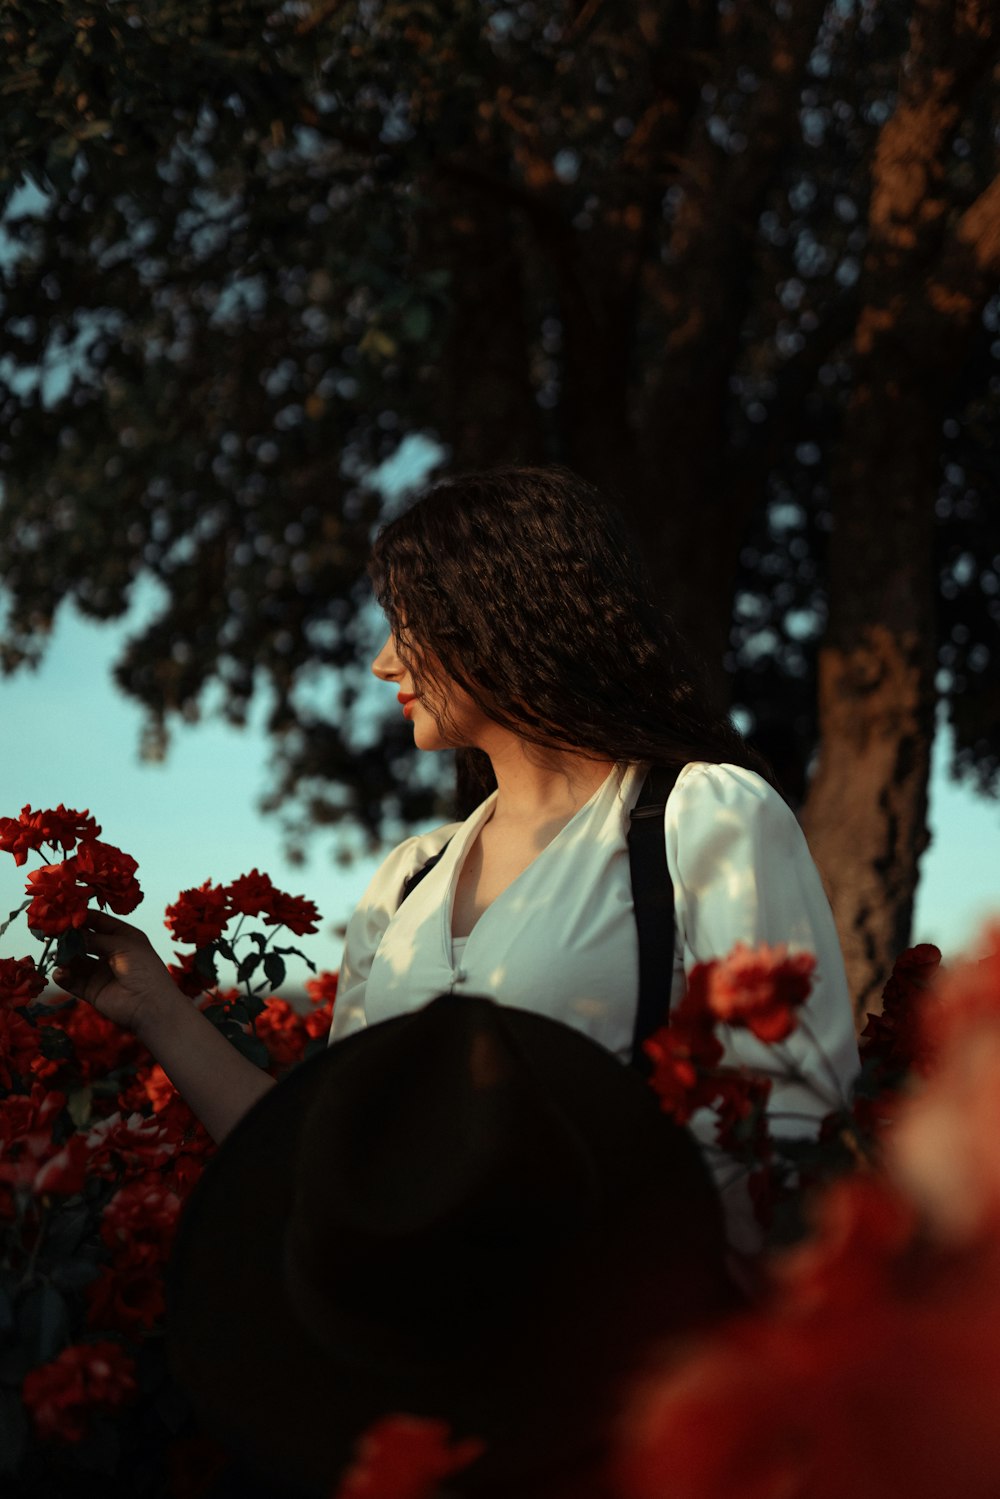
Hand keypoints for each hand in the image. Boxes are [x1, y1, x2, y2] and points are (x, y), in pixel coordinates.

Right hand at [53, 911, 178, 1036]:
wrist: (151, 1005)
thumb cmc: (144, 969)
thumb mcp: (122, 945)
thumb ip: (95, 938)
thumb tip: (71, 933)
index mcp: (123, 937)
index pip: (98, 922)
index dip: (82, 918)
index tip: (63, 915)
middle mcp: (110, 952)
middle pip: (84, 941)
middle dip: (69, 938)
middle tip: (53, 935)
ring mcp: (100, 972)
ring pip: (75, 960)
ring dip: (64, 958)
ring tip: (58, 957)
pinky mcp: (92, 990)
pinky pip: (72, 980)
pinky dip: (64, 976)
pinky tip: (61, 973)